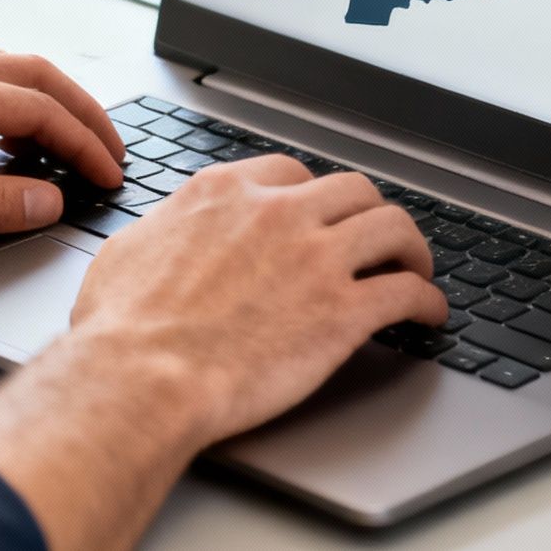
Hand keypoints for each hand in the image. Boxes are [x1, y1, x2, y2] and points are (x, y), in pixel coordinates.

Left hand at [0, 50, 124, 254]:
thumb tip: (47, 201)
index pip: (38, 108)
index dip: (84, 143)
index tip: (108, 175)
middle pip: (31, 73)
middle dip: (79, 111)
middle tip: (108, 151)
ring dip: (42, 105)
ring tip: (66, 148)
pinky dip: (4, 108)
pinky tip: (0, 145)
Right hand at [0, 155, 446, 550]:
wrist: (141, 377)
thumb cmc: (121, 330)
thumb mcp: (128, 253)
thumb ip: (164, 232)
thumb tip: (166, 235)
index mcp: (224, 195)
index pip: (290, 173)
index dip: (313, 195)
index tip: (320, 214)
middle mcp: (277, 214)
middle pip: (353, 190)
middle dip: (368, 213)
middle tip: (376, 238)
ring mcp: (316, 259)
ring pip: (394, 227)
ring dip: (412, 247)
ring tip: (416, 268)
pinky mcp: (343, 311)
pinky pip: (408, 292)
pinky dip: (428, 300)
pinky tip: (430, 314)